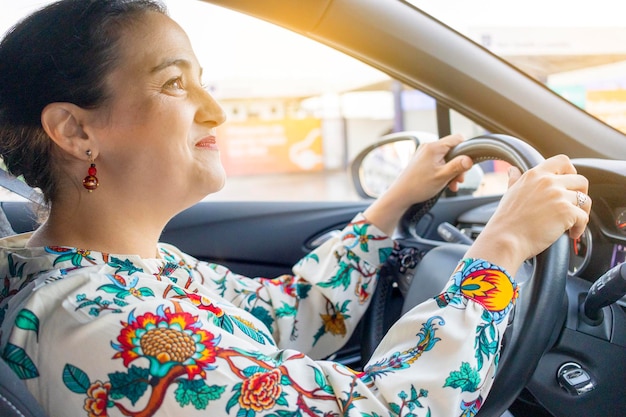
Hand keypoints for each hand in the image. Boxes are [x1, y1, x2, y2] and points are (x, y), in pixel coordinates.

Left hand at [364, 134, 472, 234]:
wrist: (400, 195)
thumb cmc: (418, 186)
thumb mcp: (442, 176)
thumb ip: (457, 166)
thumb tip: (469, 159)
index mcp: (434, 147)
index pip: (457, 138)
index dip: (465, 150)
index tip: (467, 163)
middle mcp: (428, 147)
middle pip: (452, 151)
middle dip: (458, 165)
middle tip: (459, 179)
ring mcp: (424, 154)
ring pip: (446, 159)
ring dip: (452, 171)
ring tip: (452, 184)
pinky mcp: (422, 162)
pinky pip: (438, 163)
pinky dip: (444, 172)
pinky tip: (445, 184)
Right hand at [465, 154, 590, 274]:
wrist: (505, 239)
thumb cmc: (506, 221)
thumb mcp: (509, 193)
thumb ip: (514, 179)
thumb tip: (512, 170)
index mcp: (535, 175)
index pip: (562, 161)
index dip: (571, 172)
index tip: (568, 185)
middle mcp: (548, 182)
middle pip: (580, 180)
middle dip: (581, 195)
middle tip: (574, 207)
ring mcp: (558, 196)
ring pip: (585, 200)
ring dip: (582, 213)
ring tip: (573, 223)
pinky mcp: (566, 212)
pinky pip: (584, 218)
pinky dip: (580, 228)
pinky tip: (571, 234)